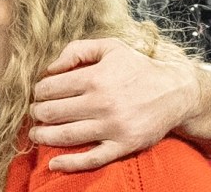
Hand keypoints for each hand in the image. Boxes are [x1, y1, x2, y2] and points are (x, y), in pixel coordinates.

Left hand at [29, 39, 197, 171]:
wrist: (175, 92)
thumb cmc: (137, 68)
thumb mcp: (110, 47)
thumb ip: (77, 50)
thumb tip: (50, 68)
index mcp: (95, 77)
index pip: (51, 88)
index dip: (39, 92)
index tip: (39, 94)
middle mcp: (102, 103)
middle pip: (53, 112)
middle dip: (37, 113)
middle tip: (35, 113)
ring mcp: (113, 127)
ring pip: (67, 136)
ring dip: (44, 137)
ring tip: (36, 134)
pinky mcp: (123, 145)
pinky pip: (92, 159)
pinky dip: (70, 164)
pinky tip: (54, 164)